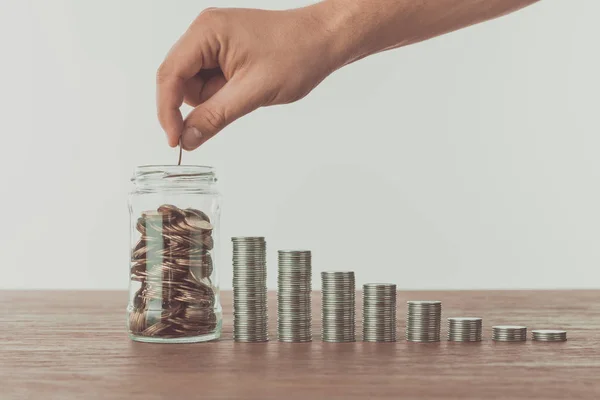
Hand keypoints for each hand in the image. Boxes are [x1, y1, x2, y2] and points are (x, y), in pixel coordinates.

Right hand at [157, 6, 339, 149]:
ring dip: (214, 99)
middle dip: (199, 103)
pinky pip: (210, 80)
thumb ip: (215, 117)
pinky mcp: (225, 51)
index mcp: (207, 32)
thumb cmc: (296, 54)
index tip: (174, 140)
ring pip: (194, 84)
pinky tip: (245, 89)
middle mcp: (205, 32)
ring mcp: (214, 41)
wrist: (323, 41)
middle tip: (228, 111)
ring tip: (246, 93)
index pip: (169, 75)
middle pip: (178, 80)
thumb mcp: (253, 92)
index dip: (168, 111)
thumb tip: (187, 139)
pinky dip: (223, 93)